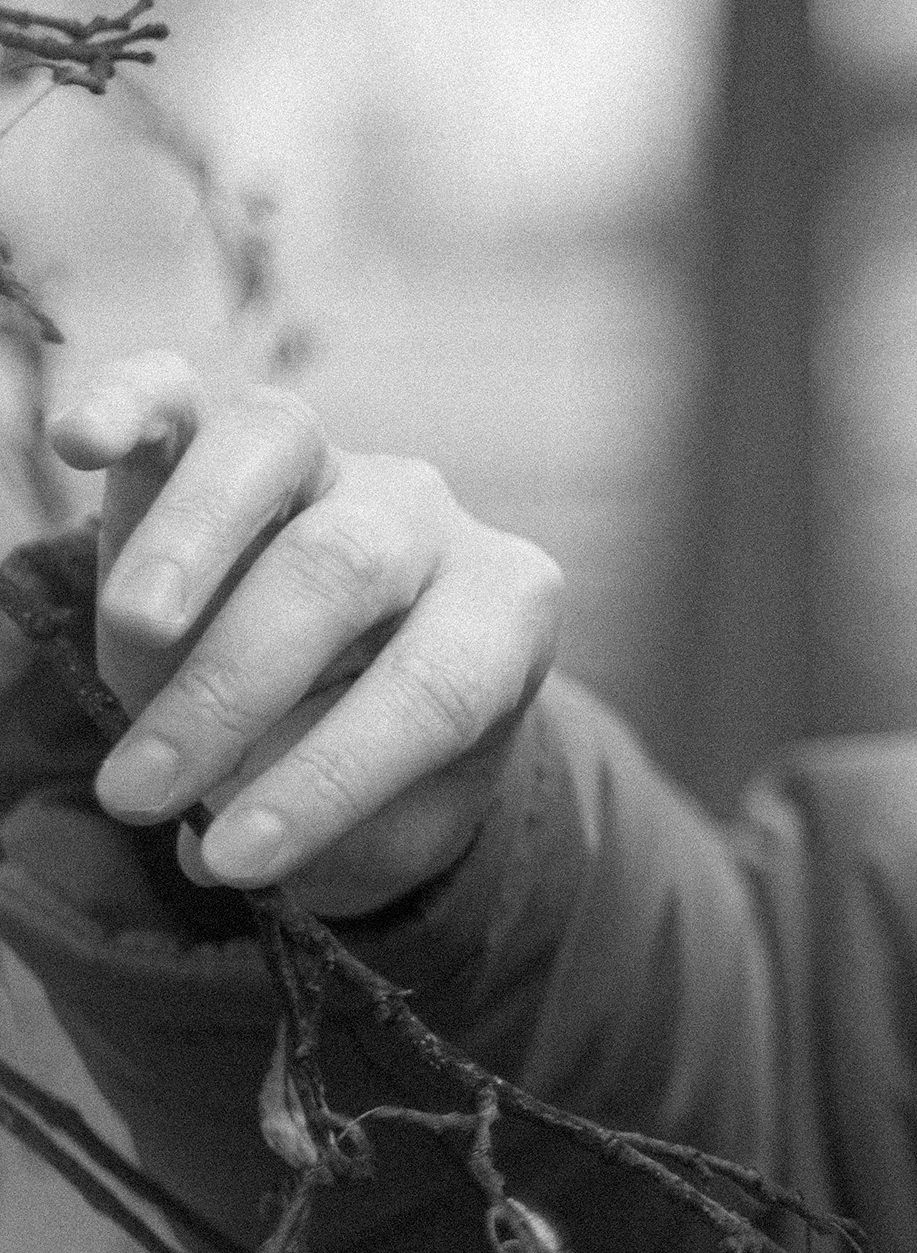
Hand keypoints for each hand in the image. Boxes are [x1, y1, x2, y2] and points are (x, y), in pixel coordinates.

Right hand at [39, 350, 562, 916]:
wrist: (355, 684)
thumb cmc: (378, 763)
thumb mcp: (387, 824)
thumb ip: (327, 832)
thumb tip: (212, 840)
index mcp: (504, 612)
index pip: (433, 690)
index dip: (330, 780)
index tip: (236, 861)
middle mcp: (426, 516)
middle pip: (343, 568)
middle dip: (233, 689)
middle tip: (138, 792)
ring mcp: (330, 458)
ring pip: (271, 449)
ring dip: (190, 544)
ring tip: (128, 631)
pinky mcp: (227, 431)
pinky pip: (181, 392)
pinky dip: (129, 401)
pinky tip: (77, 444)